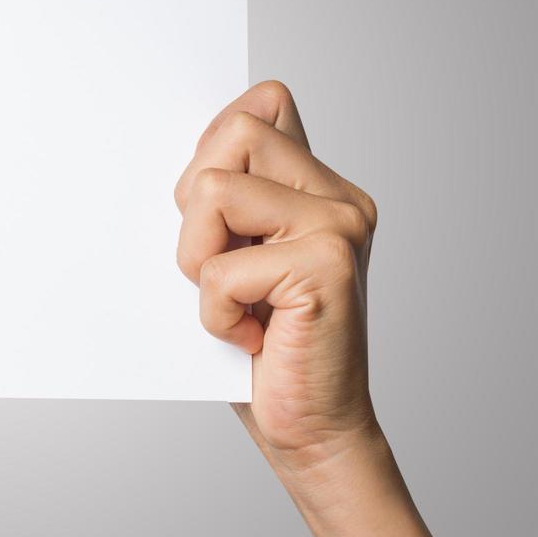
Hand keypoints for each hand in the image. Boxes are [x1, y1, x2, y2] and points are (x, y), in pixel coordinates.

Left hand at [176, 82, 496, 536]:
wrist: (309, 431)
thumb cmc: (261, 350)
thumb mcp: (231, 256)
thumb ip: (228, 195)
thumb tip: (201, 136)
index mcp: (321, 187)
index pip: (260, 105)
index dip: (212, 152)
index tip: (214, 217)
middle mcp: (341, 199)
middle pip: (232, 136)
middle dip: (196, 208)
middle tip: (220, 269)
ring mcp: (340, 228)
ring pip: (214, 192)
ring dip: (199, 260)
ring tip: (236, 303)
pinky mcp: (327, 266)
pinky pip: (221, 267)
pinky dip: (215, 312)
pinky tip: (252, 337)